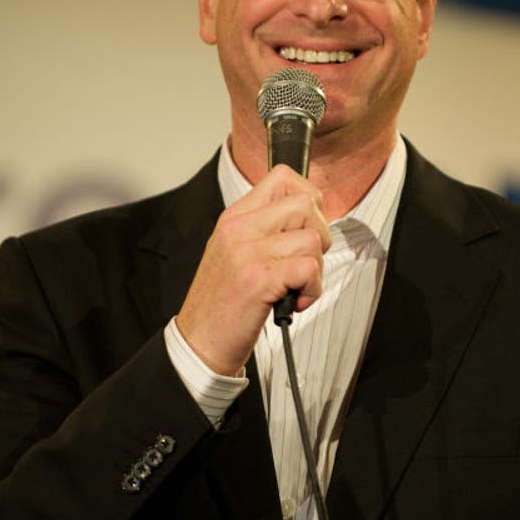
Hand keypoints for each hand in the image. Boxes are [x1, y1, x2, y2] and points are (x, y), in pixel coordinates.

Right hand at [175, 164, 331, 375]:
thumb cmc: (224, 302)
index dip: (308, 198)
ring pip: (312, 239)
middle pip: (306, 204)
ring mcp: (246, 253)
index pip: (282, 177)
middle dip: (320, 235)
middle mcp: (238, 228)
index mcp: (234, 217)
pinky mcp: (258, 280)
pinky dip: (313, 289)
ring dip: (316, 269)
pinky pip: (309, 268)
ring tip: (295, 287)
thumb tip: (311, 214)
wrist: (199, 342)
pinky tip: (295, 302)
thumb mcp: (235, 252)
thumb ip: (265, 229)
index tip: (305, 227)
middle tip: (303, 262)